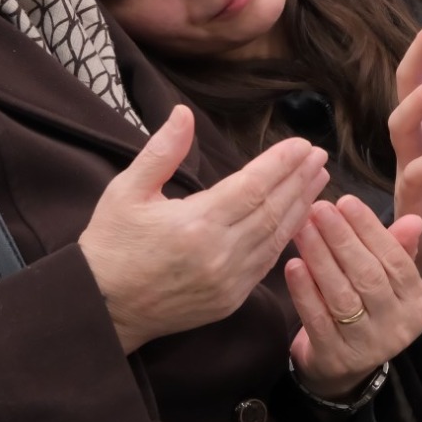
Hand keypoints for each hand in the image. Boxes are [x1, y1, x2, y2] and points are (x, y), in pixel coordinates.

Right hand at [79, 105, 329, 353]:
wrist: (102, 308)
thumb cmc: (110, 244)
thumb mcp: (126, 190)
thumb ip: (161, 152)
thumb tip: (184, 113)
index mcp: (196, 223)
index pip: (253, 186)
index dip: (281, 163)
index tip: (302, 144)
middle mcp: (219, 254)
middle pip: (272, 210)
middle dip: (299, 180)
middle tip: (319, 155)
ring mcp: (228, 282)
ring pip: (276, 238)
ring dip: (300, 206)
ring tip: (318, 181)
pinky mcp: (229, 301)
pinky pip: (267, 264)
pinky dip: (285, 238)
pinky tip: (296, 220)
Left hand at [286, 196, 421, 400]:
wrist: (341, 367)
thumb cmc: (366, 308)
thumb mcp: (387, 281)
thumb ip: (396, 248)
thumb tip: (414, 219)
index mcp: (416, 302)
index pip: (395, 260)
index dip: (370, 229)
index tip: (345, 201)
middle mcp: (397, 326)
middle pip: (368, 276)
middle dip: (342, 238)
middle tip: (319, 208)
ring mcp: (367, 346)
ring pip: (342, 296)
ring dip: (320, 258)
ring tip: (303, 228)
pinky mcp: (335, 358)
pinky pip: (318, 319)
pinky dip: (304, 291)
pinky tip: (292, 265)